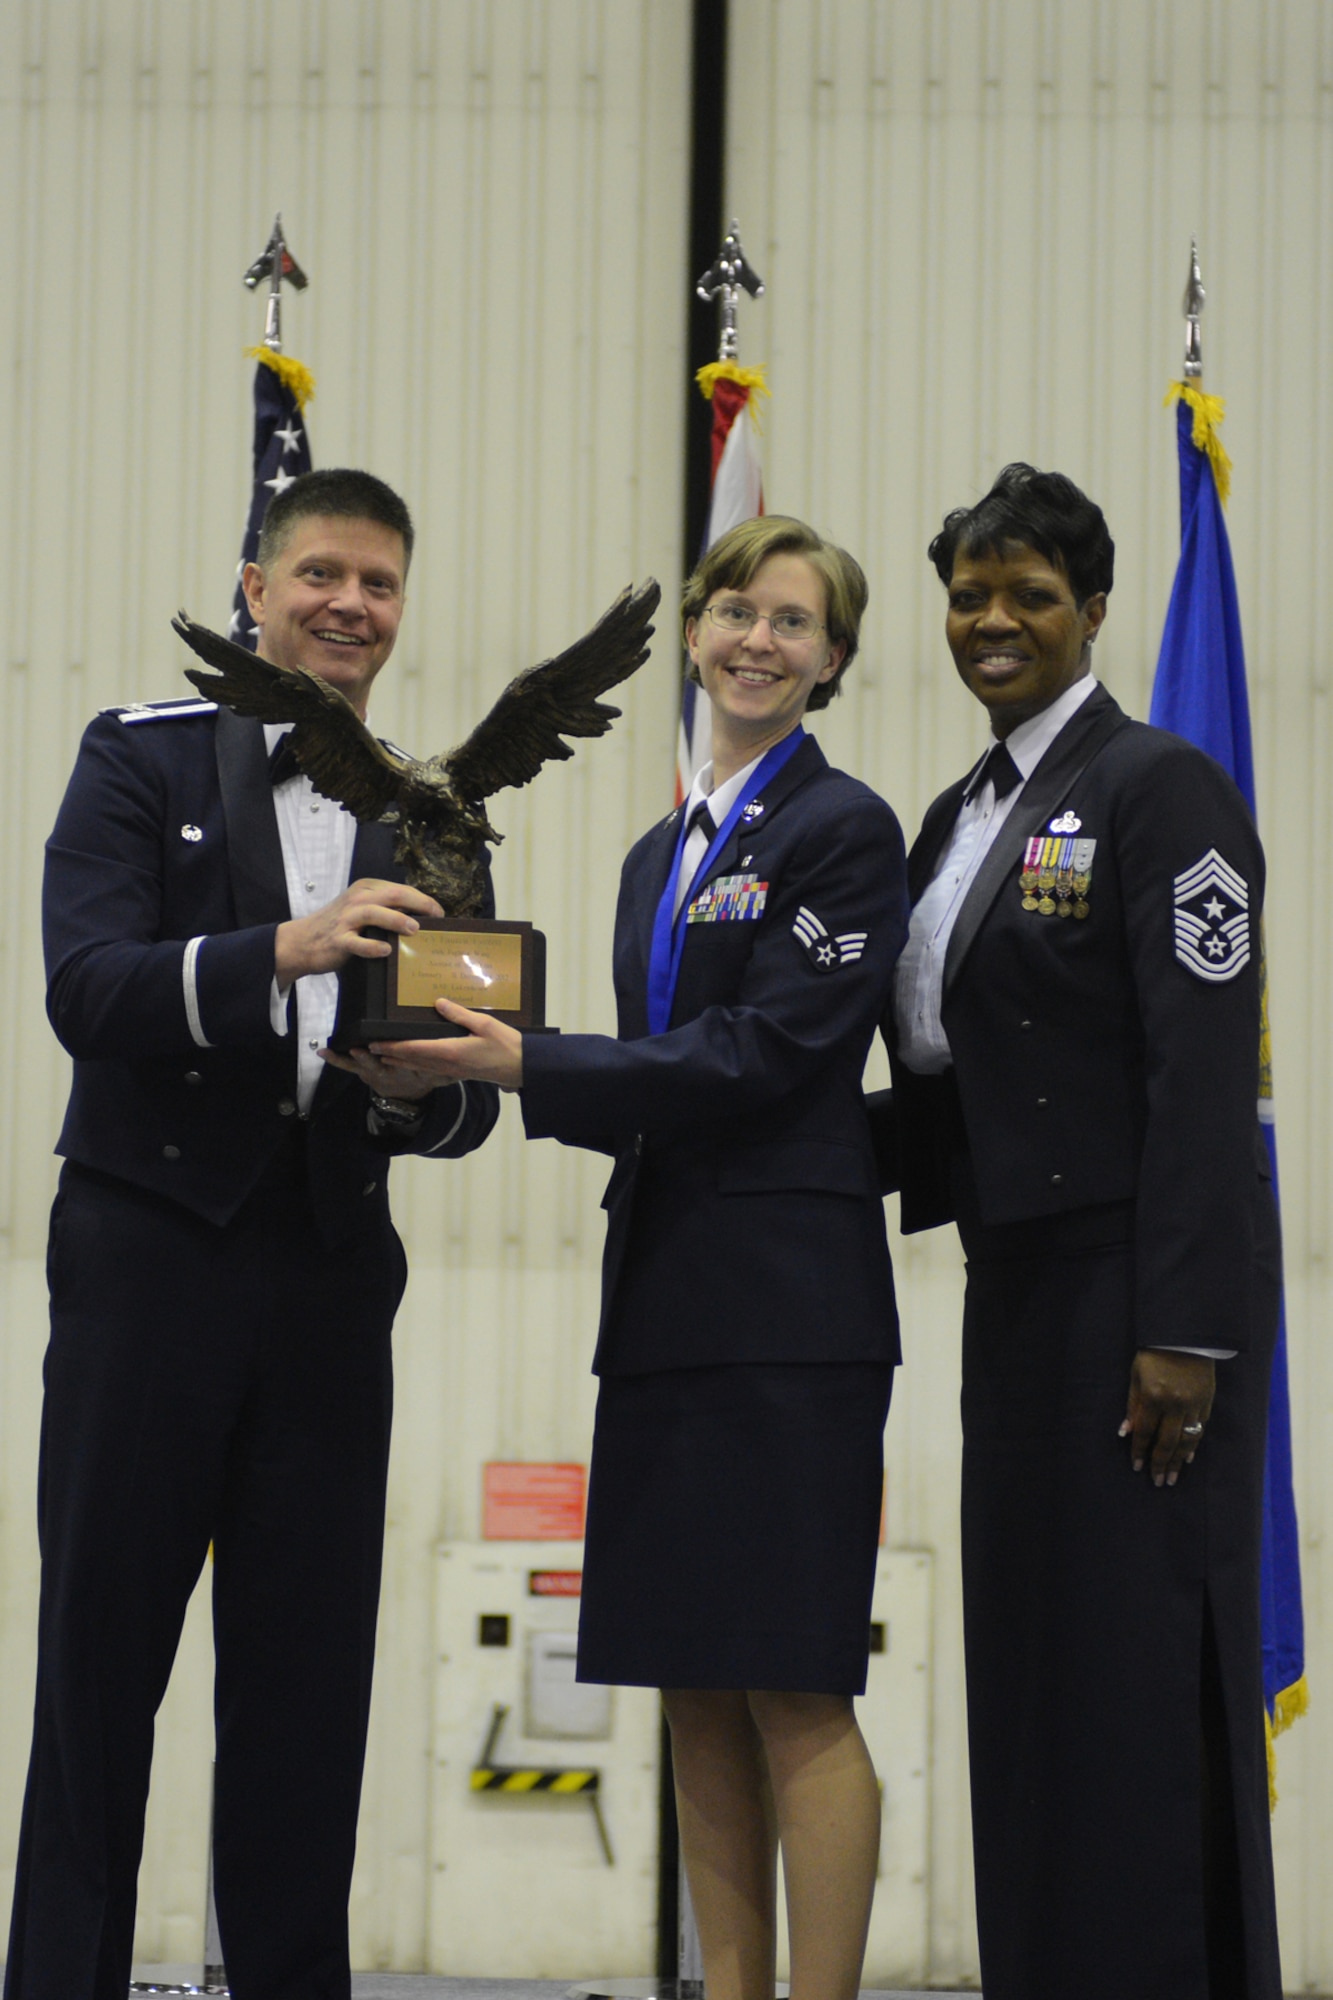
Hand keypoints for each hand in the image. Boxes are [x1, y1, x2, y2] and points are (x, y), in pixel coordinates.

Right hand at [275, 879, 443, 983]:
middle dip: (418, 904)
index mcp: (365, 889)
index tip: (439, 912)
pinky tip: (386, 951)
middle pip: (392, 895)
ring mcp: (346, 920)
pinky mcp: (338, 940)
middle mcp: (357, 900)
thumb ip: (385, 909)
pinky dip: (372, 947)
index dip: (422, 899)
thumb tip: (420, 919)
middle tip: (437, 916)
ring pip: (374, 913)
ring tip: (415, 929)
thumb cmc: (338, 926)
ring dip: (396, 920)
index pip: (399, 889)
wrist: (302, 941)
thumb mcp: (361, 909)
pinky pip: (357, 943)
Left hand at [318, 1046, 441, 1101]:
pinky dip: (334, 1058)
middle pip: (374, 1065)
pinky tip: (322, 1051)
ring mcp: (370, 1072)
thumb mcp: (434, 1078)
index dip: (390, 1057)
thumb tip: (459, 1070)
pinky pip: (346, 1065)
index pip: (398, 1064)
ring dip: (344, 1059)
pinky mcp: (361, 1069)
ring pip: (356, 1065)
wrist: (406, 1096)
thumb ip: (444, 1074)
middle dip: (365, 1058)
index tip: (380, 1050)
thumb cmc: (421, 1079)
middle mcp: (384, 1073)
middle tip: (360, 1050)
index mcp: (402, 1073)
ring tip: (329, 1052)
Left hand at [370, 996, 523, 1090]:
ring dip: (400, 1061)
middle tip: (370, 1049)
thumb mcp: (483, 1024)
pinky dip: (416, 1064)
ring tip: (384, 1055)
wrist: (521, 1067)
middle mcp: (447, 1064)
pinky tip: (413, 1061)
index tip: (375, 1043)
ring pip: (419, 1066)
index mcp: (450, 1051)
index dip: (392, 1046)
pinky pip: (430, 1069)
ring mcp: (452, 1070)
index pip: (414, 1049)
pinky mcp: (459, 1072)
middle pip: (411, 1060)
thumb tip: (438, 1003)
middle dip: (390, 1054)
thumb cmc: (506, 1045)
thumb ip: (459, 1014)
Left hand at [1119, 1350, 1214, 1487]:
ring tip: (1172, 1477)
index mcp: (1154, 1396)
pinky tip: (1187, 1457)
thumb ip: (1133, 1406)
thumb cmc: (1153, 1354)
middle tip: (1158, 1482)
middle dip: (1160, 1464)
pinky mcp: (1207, 1401)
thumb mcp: (1136, 1376)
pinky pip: (1200, 1429)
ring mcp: (1194, 1404)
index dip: (1140, 1451)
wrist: (1184, 1335)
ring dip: (1178, 1461)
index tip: (1137, 1467)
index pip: (1145, 1432)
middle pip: (1167, 1442)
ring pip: (1186, 1440)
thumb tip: (1126, 1433)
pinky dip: (1193, 1445)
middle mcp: (1175, 1403)